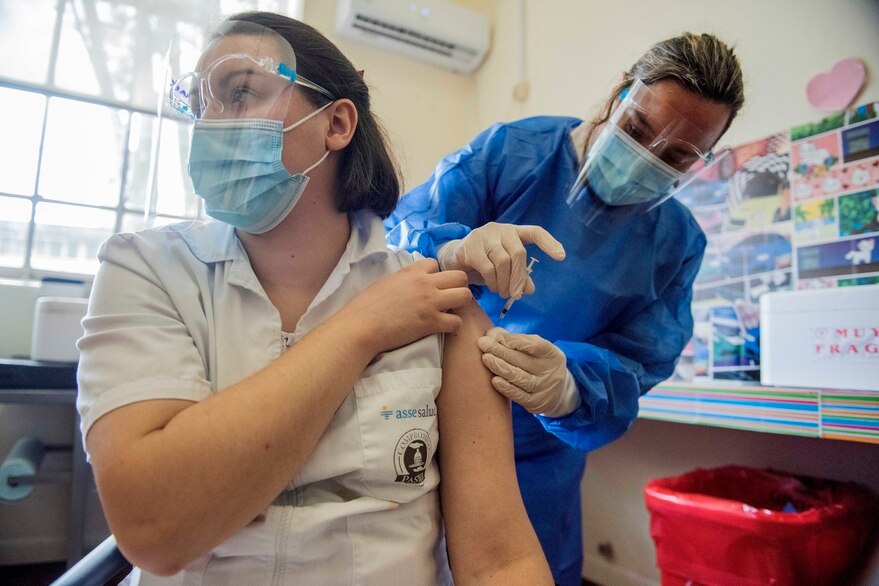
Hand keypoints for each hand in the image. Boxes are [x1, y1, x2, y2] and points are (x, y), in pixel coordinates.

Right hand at [340, 258, 471, 354]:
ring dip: (461, 305)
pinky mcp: (432, 322)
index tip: (430, 286)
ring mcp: (431, 302)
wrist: (362, 325)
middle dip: (457, 287)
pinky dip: (453, 326)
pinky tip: (443, 328)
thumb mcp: (386, 281)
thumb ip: (403, 279)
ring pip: (466, 296)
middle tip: (449, 299)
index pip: (436, 264)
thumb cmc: (366, 305)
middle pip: (460, 277)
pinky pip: (457, 321)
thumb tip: (410, 283)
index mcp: (412, 271)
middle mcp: (425, 283)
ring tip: (450, 312)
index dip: (435, 276)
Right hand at [437, 223, 564, 297]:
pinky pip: (488, 267)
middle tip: (515, 294)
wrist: (452, 259)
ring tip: (502, 293)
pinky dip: (493, 282)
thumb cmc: (482, 262)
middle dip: (519, 277)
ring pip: (503, 261)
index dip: (549, 243)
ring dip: (505, 282)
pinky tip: (493, 288)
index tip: (561, 257)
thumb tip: (530, 290)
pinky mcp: (470, 247)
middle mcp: (499, 230)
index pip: (535, 232)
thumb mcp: (503, 269)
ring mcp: (483, 236)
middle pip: (518, 252)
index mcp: (512, 232)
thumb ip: (518, 277)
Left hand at [477, 327, 579, 416]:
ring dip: (499, 367)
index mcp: (552, 354)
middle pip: (523, 360)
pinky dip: (505, 387)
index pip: (535, 345)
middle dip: (500, 350)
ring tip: (485, 358)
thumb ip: (515, 340)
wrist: (556, 393)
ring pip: (519, 377)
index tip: (498, 337)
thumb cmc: (537, 364)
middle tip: (482, 343)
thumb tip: (491, 334)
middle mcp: (550, 371)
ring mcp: (543, 389)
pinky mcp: (535, 403)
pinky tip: (494, 379)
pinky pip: (518, 395)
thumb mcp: (535, 350)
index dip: (516, 340)